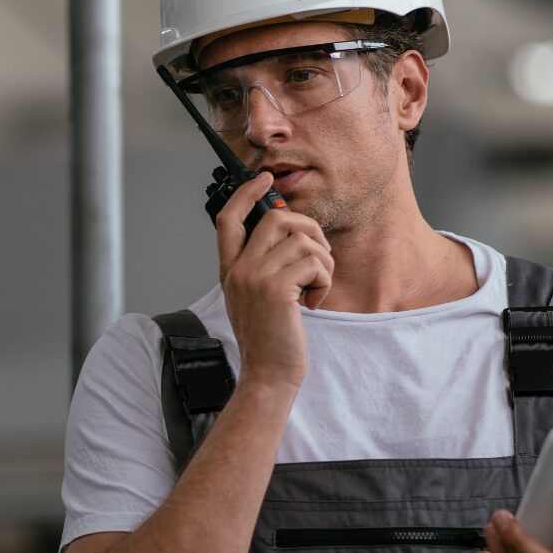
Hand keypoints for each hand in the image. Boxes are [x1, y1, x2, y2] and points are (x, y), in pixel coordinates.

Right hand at [216, 172, 333, 389]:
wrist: (267, 373)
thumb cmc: (268, 338)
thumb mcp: (253, 297)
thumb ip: (260, 266)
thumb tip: (287, 232)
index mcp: (230, 270)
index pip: (229, 218)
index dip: (246, 193)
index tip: (263, 179)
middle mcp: (238, 270)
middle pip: (276, 219)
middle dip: (309, 229)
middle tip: (317, 256)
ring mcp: (255, 278)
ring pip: (303, 240)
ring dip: (322, 262)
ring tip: (315, 287)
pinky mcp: (277, 289)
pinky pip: (314, 262)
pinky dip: (324, 280)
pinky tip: (314, 302)